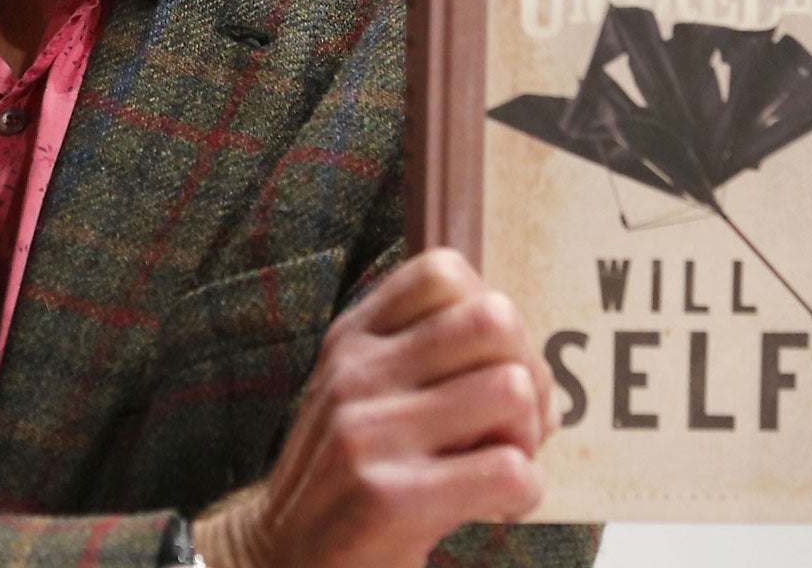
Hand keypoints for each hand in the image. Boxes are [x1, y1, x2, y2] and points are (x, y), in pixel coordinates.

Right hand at [194, 249, 554, 567]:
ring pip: (511, 389)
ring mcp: (368, 434)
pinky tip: (493, 506)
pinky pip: (510, 470)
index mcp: (353, 339)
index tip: (491, 369)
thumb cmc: (349, 477)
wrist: (281, 562)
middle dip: (529, 374)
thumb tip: (527, 347)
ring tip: (500, 464)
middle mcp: (355, 374)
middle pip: (493, 320)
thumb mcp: (363, 395)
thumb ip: (422, 355)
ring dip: (528, 438)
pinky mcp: (391, 500)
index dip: (493, 317)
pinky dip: (523, 493)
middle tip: (515, 424)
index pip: (443, 272)